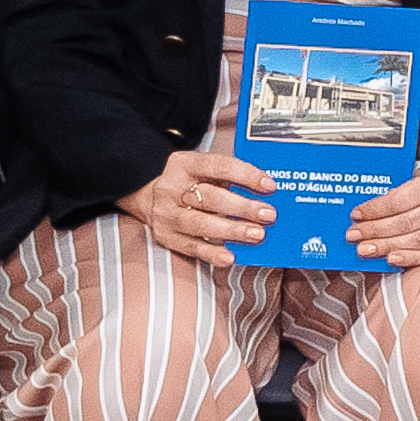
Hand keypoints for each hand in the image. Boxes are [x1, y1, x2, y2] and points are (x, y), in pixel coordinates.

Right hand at [121, 141, 279, 258]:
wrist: (149, 197)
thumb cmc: (189, 184)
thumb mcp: (205, 171)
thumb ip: (231, 178)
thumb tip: (266, 195)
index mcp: (185, 164)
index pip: (219, 166)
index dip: (246, 175)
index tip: (269, 187)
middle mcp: (171, 187)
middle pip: (211, 197)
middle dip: (242, 207)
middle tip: (268, 215)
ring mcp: (166, 213)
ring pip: (201, 223)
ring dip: (232, 230)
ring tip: (256, 235)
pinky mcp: (165, 236)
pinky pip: (191, 247)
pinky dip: (212, 253)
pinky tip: (230, 256)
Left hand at [348, 164, 419, 267]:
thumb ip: (398, 191)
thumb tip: (367, 212)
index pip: (401, 200)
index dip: (376, 209)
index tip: (357, 214)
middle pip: (406, 222)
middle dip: (376, 231)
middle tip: (354, 236)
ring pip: (416, 240)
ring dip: (387, 246)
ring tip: (366, 249)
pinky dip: (409, 258)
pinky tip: (391, 259)